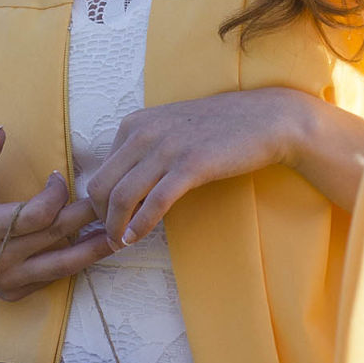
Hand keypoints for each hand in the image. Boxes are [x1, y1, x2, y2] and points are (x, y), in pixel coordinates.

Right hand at [0, 126, 112, 301]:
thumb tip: (0, 132)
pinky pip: (53, 279)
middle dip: (86, 216)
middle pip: (55, 237)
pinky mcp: (15, 294)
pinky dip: (76, 264)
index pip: (35, 214)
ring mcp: (7, 280)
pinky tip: (95, 249)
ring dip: (94, 249)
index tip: (60, 178)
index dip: (56, 194)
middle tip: (109, 199)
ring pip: (62, 266)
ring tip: (120, 234)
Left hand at [86, 89, 363, 244]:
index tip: (106, 222)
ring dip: (116, 227)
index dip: (98, 203)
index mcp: (134, 124)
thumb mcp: (170, 129)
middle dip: (100, 218)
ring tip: (121, 243)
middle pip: (101, 186)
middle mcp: (144, 133)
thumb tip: (120, 183)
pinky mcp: (191, 165)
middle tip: (110, 238)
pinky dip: (141, 225)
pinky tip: (137, 238)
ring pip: (122, 196)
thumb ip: (143, 149)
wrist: (265, 119)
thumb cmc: (218, 128)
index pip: (99, 171)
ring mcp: (167, 148)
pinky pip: (155, 202)